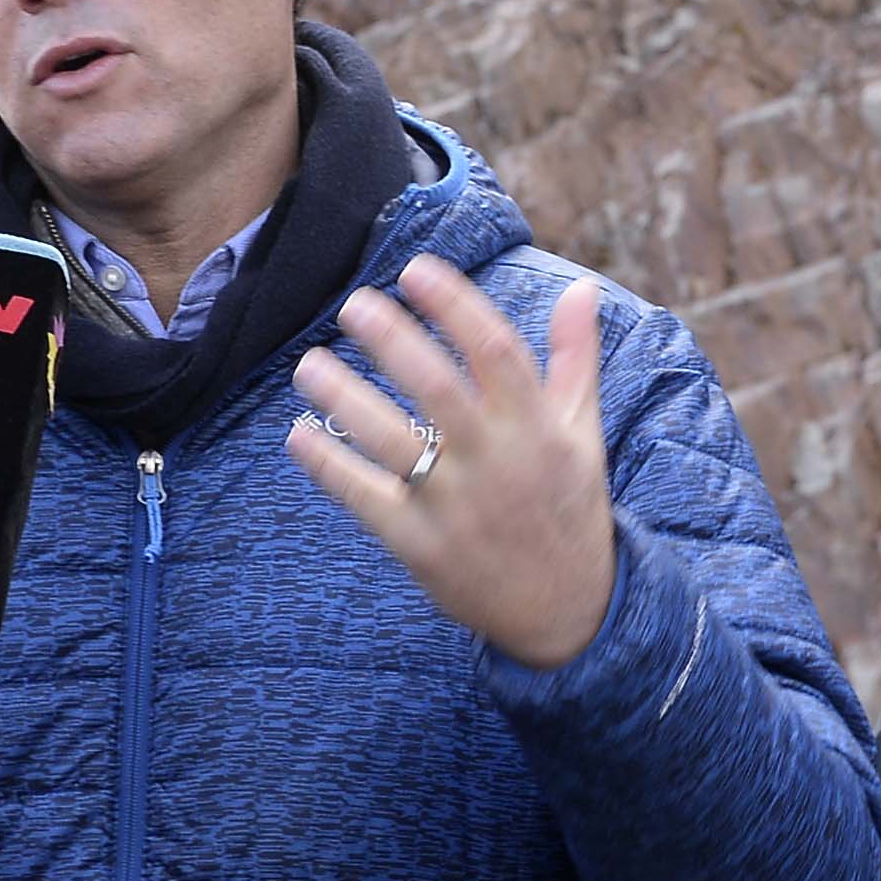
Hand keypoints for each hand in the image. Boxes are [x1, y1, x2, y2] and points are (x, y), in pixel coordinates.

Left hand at [287, 257, 615, 669]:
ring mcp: (457, 507)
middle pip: (437, 388)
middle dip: (393, 340)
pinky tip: (298, 433)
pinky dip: (329, 466)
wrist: (569, 610)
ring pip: (393, 440)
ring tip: (308, 364)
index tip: (416, 270)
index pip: (495, 351)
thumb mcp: (582, 433)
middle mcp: (497, 462)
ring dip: (345, 398)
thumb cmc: (569, 507)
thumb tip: (581, 288)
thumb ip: (576, 358)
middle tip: (353, 305)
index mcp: (537, 428)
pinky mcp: (422, 546)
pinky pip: (366, 499)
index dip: (454, 305)